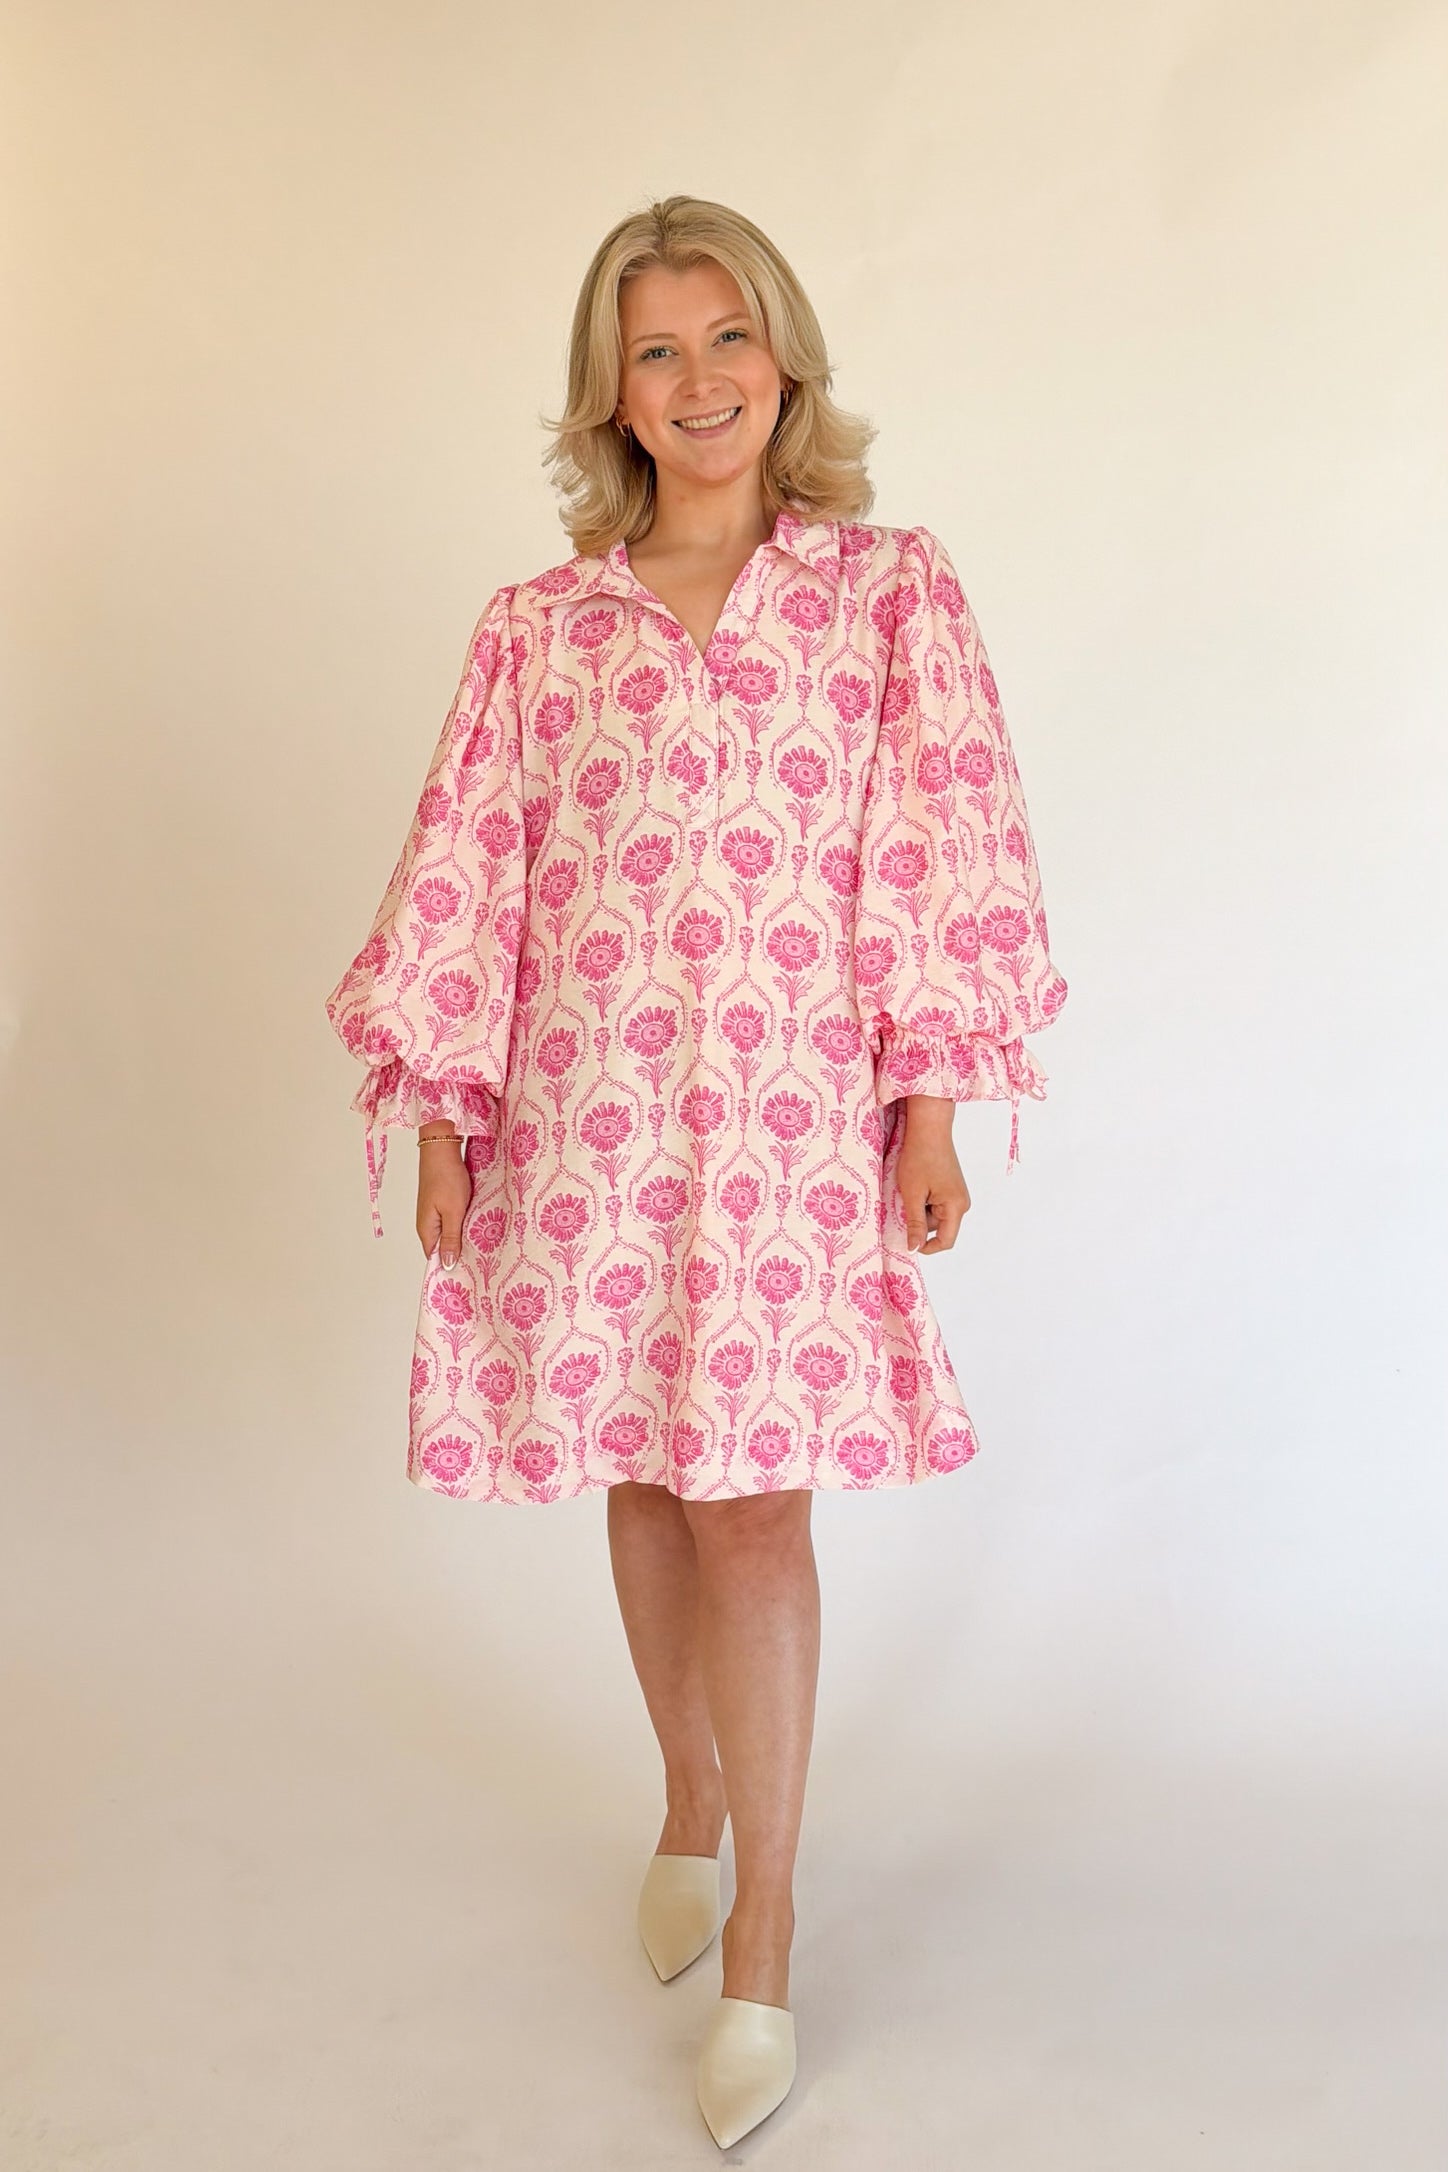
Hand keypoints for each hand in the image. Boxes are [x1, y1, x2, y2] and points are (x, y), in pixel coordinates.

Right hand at [416, 1134, 471, 1267]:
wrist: (441, 1148)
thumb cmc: (446, 1178)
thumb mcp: (453, 1211)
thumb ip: (450, 1238)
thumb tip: (446, 1264)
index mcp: (426, 1230)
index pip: (435, 1258)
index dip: (449, 1266)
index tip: (466, 1275)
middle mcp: (427, 1224)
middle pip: (442, 1247)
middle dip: (458, 1254)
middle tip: (479, 1263)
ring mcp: (433, 1213)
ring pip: (448, 1233)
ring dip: (461, 1238)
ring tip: (480, 1247)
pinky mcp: (440, 1203)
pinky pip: (451, 1221)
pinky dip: (462, 1225)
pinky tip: (474, 1226)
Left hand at [895, 1097, 970, 1252]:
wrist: (929, 1128)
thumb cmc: (920, 1157)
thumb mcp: (912, 1194)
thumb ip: (914, 1224)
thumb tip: (914, 1248)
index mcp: (956, 1207)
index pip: (946, 1241)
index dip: (926, 1246)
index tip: (907, 1240)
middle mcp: (962, 1203)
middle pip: (939, 1228)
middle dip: (919, 1222)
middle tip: (904, 1203)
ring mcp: (957, 1194)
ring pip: (935, 1216)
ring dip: (919, 1210)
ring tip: (909, 1190)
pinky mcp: (951, 1187)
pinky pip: (936, 1204)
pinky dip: (923, 1200)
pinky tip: (915, 1186)